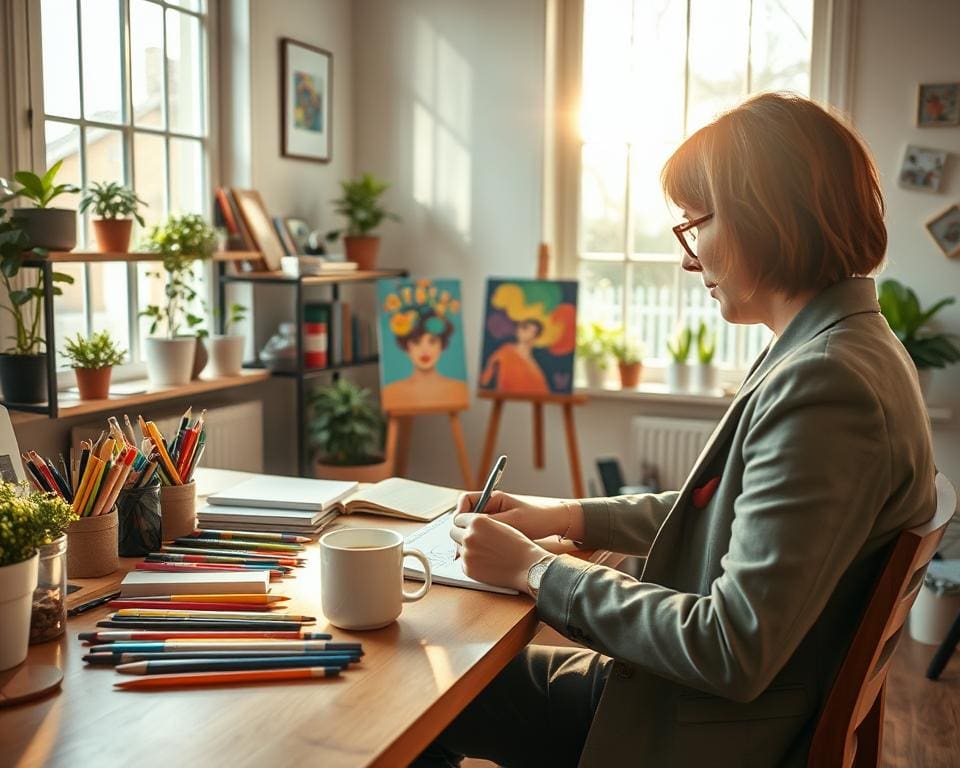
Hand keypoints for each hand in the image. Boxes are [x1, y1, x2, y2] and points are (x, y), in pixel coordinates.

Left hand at [450, 512, 552, 593]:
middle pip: (453, 531)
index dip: (464, 522)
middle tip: (471, 537)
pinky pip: (463, 561)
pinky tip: (484, 560)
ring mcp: (467, 554)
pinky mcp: (468, 568)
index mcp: (477, 521)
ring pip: (457, 547)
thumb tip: (463, 523)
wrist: (526, 566)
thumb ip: (480, 522)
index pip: (459, 518)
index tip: (467, 525)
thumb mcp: (499, 523)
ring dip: (465, 547)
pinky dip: (470, 560)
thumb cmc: (517, 544)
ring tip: (482, 550)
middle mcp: (469, 536)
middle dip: (460, 533)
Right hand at [456, 491, 582, 541]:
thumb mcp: (512, 521)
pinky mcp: (495, 531)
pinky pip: (480, 535)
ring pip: (470, 528)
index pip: (465, 500)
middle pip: (465, 516)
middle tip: (461, 544)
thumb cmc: (535, 519)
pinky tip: (480, 554)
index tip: (460, 526)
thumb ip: (491, 523)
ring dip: (468, 538)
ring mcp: (491, 519)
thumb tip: (469, 528)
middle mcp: (489, 508)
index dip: (460, 512)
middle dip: (461, 529)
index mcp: (492, 499)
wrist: (551, 525)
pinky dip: (477, 544)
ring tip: (470, 551)